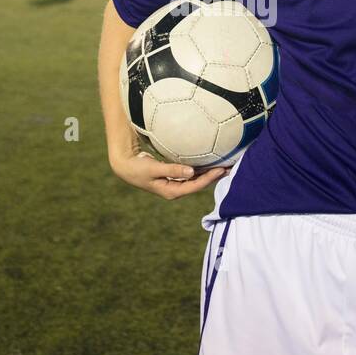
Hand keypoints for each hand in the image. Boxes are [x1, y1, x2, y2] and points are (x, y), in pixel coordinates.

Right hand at [110, 149, 230, 199]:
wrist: (125, 167)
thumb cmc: (138, 169)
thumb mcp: (153, 169)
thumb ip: (172, 169)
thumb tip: (191, 171)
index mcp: (171, 191)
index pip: (195, 186)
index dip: (209, 178)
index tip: (221, 169)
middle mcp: (175, 189)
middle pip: (199, 184)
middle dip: (214, 176)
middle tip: (230, 167)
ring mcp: (174, 183)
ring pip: (196, 179)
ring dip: (209, 173)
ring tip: (224, 165)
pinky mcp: (173, 177)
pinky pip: (190, 174)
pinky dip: (200, 169)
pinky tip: (208, 162)